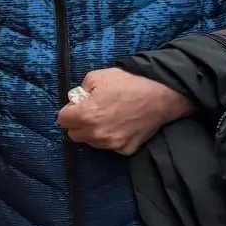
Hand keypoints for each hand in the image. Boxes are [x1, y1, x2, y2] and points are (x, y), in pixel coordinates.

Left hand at [56, 67, 190, 154]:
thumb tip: (76, 100)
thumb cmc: (130, 83)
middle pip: (74, 134)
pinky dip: (112, 137)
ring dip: (94, 132)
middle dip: (79, 123)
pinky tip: (121, 125)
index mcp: (86, 116)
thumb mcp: (97, 77)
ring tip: (109, 117)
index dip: (70, 110)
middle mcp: (96, 134)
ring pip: (91, 142)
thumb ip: (80, 90)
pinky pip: (110, 146)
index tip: (79, 105)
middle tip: (92, 111)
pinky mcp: (126, 149)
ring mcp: (112, 144)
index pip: (62, 119)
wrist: (162, 95)